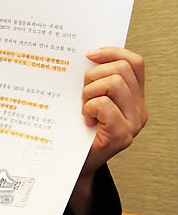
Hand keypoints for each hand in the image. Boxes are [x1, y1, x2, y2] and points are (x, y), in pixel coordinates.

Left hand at [69, 47, 146, 214]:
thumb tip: (86, 55)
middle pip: (120, 69)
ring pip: (113, 83)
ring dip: (89, 92)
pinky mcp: (121, 136)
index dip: (112, 52)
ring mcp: (133, 123)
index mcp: (133, 96)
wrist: (74, 162)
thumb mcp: (88, 97)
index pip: (134, 62)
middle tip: (82, 94)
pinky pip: (104, 104)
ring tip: (84, 108)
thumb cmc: (78, 128)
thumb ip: (95, 79)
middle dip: (93, 75)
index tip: (88, 55)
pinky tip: (86, 120)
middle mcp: (139, 109)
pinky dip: (89, 108)